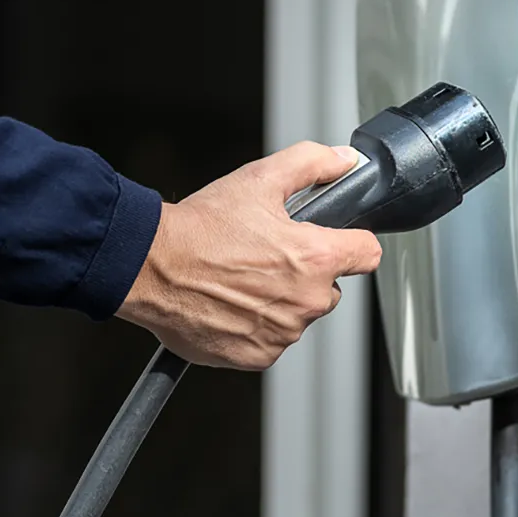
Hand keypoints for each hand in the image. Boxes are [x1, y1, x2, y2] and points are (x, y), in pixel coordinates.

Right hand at [117, 142, 382, 369]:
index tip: (335, 240)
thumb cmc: (200, 227)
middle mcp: (306, 301)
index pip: (367, 254)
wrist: (150, 266)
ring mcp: (282, 333)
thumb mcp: (259, 179)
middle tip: (267, 254)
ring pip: (298, 314)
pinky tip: (231, 302)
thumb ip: (312, 164)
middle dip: (306, 272)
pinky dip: (256, 325)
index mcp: (315, 259)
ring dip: (280, 300)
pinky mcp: (257, 356)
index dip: (351, 241)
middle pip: (329, 287)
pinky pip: (271, 339)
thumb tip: (344, 160)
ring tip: (242, 277)